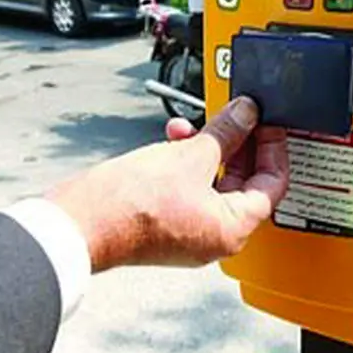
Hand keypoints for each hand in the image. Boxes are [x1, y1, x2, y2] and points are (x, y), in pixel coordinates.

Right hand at [49, 97, 288, 272]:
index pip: (272, 185)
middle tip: (238, 116)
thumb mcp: (190, 154)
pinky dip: (186, 164)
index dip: (273, 148)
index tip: (267, 123)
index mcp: (232, 229)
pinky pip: (189, 190)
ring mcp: (189, 234)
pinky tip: (174, 139)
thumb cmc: (130, 205)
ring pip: (213, 183)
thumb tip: (246, 114)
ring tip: (197, 124)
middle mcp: (214, 238)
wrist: (80, 222)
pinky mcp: (165, 225)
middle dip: (238, 144)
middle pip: (244, 183)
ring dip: (207, 149)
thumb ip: (226, 131)